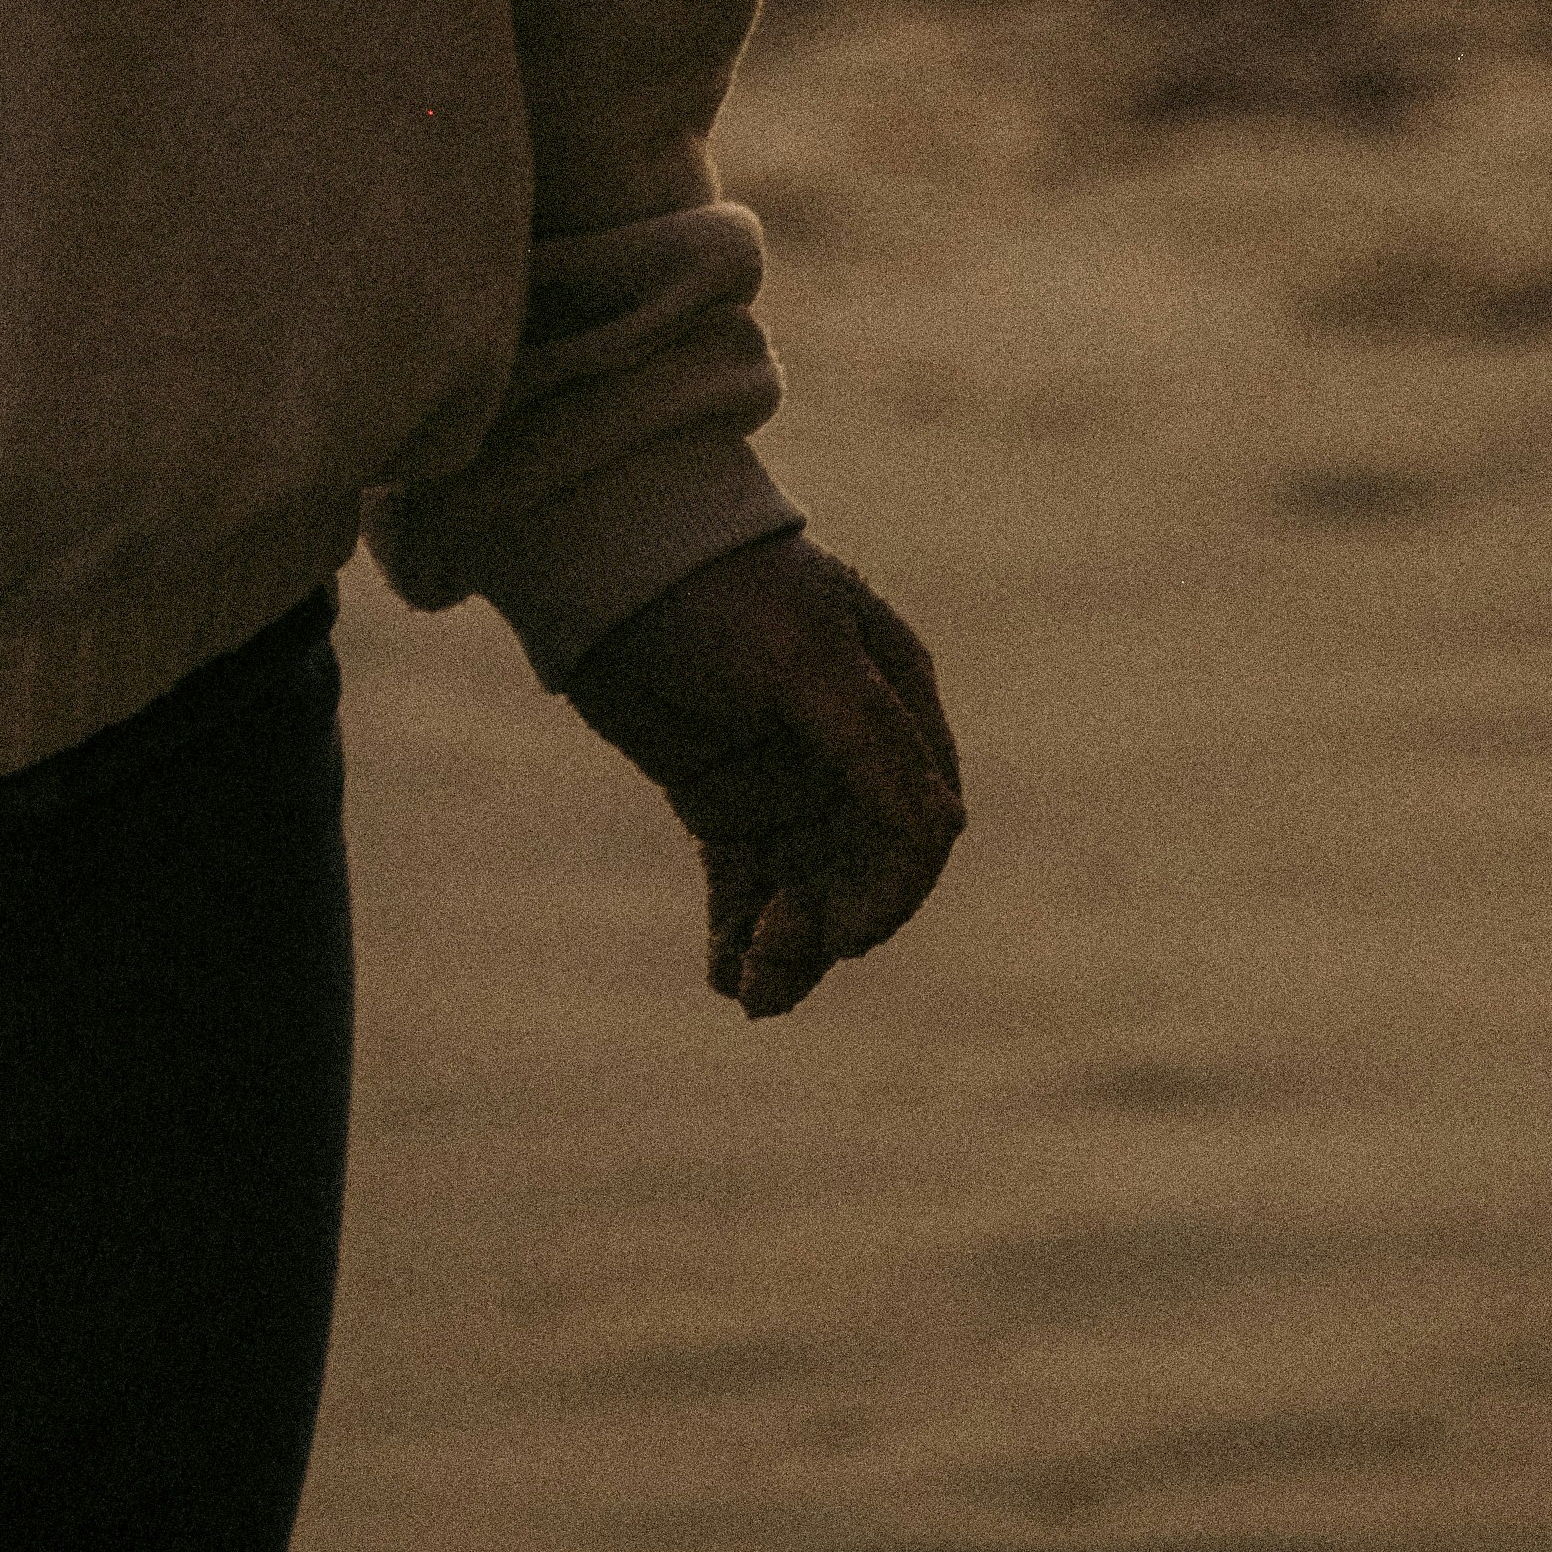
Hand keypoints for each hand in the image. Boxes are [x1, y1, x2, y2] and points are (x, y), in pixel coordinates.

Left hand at [558, 536, 964, 1018]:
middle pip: (862, 871)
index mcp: (893, 702)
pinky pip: (747, 887)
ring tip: (750, 993)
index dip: (890, 890)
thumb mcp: (800, 656)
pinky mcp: (722, 803)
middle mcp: (850, 753)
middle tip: (775, 956)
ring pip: (807, 889)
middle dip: (828, 926)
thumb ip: (872, 741)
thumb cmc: (717, 587)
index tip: (842, 934)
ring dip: (786, 947)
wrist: (605, 559)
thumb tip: (946, 829)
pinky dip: (739, 933)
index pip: (918, 822)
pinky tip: (724, 979)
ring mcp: (786, 781)